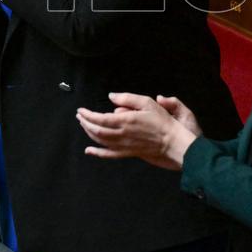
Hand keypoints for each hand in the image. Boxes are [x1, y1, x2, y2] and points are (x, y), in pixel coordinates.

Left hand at [76, 92, 198, 170]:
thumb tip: (111, 96)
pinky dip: (97, 152)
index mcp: (125, 120)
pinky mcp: (127, 152)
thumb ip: (127, 98)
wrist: (171, 141)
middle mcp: (122, 134)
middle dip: (85, 123)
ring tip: (84, 125)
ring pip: (100, 141)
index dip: (88, 115)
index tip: (81, 110)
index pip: (100, 118)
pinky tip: (89, 150)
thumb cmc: (161, 120)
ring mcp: (123, 145)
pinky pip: (108, 154)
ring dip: (89, 133)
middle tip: (80, 116)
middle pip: (96, 130)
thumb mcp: (147, 102)